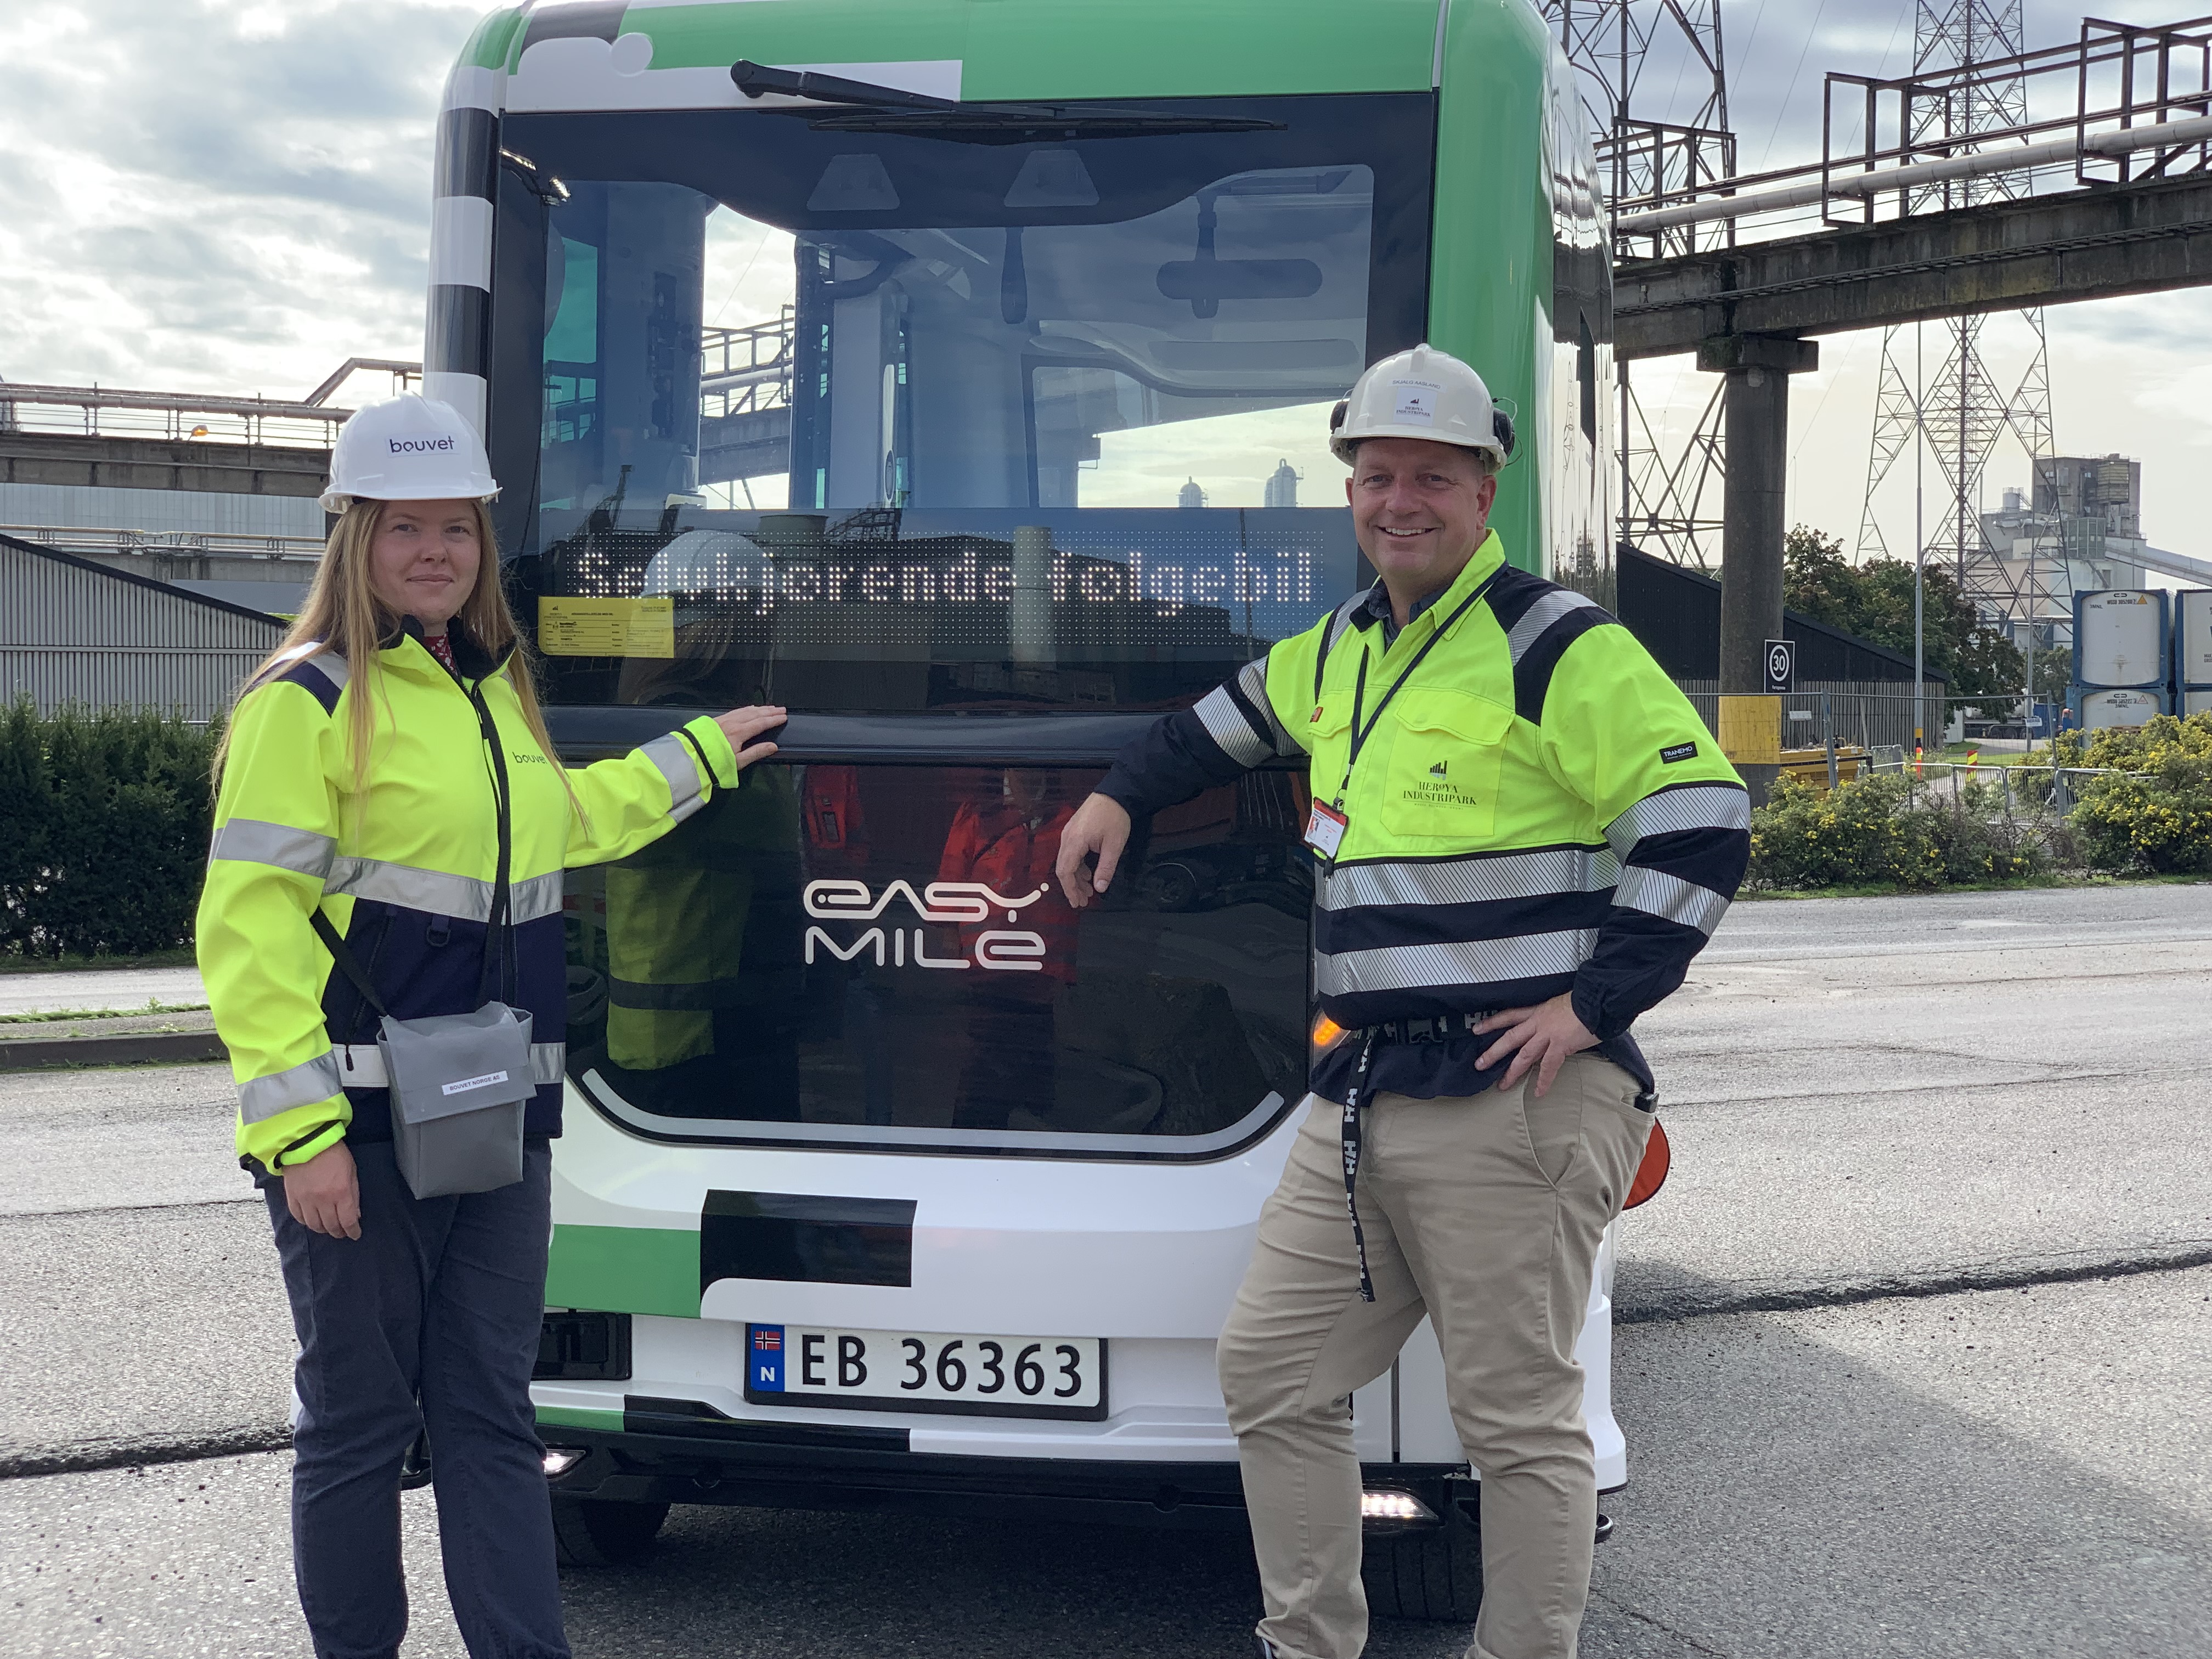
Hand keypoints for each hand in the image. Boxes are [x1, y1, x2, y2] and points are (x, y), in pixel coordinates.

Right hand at [283, 1141, 360, 1239]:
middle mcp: (322, 1200)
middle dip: (339, 1232)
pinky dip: (306, 1222)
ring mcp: (305, 1200)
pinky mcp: (292, 1197)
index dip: (353, 1231)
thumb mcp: (351, 1171)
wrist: (306, 1141)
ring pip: (314, 1225)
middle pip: (331, 1225)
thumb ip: (354, 1194)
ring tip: (328, 1229)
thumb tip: (355, 1214)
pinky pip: (298, 1217)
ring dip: (323, 1229)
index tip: (355, 1234)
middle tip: (342, 1233)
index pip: (348, 1221)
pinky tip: (312, 1222)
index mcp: (341, 1193)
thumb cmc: (334, 1153)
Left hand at [714, 704, 786, 771]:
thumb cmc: (714, 761)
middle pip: (755, 714)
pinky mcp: (717, 720)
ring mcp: (724, 720)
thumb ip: (757, 752)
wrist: (692, 757)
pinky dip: (746, 708)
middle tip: (781, 709)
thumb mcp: (739, 761)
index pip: (761, 723)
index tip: (783, 717)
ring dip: (759, 708)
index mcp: (739, 733)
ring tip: (769, 707)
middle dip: (770, 711)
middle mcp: (732, 723)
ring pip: (746, 710)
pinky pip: (736, 710)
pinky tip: (749, 709)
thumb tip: (772, 747)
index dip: (774, 719)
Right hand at [1054, 793, 1131, 908]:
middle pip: (1063, 868)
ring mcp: (1069, 833)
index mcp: (1074, 841)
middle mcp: (1067, 837)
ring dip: (1076, 877)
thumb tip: (1100, 888)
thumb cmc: (1115, 816)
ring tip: (1088, 890)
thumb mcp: (1114, 845)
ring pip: (1066, 861)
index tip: (1077, 902)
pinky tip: (1087, 873)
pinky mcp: (1073, 831)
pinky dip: (1077, 866)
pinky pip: (1070, 853)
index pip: (1066, 872)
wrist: (1115, 793)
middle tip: (1083, 901)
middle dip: (1072, 887)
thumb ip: (1106, 868)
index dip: (1070, 890)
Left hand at [1474, 993, 1598, 1097]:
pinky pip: (1548, 1067)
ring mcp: (1548, 1034)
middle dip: (1493, 1052)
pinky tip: (1538, 1091)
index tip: (1477, 1029)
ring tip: (1502, 1085)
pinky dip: (1543, 1081)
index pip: (1509, 1016)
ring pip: (1524, 1055)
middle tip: (1479, 1064)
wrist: (1597, 1000)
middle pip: (1510, 1038)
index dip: (1492, 1023)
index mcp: (1538, 1011)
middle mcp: (1538, 1022)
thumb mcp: (1560, 1005)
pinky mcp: (1560, 1045)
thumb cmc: (1584, 1002)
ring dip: (1512, 1071)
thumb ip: (1551, 1018)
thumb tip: (1551, 1028)